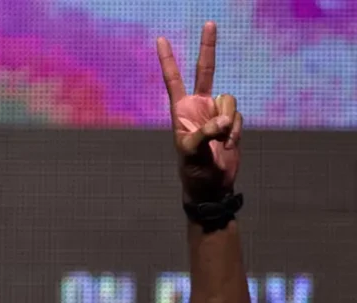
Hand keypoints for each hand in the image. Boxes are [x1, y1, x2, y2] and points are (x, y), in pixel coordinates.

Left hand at [157, 22, 241, 202]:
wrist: (212, 185)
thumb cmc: (193, 170)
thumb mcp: (192, 153)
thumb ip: (204, 134)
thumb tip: (221, 121)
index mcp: (181, 110)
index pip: (173, 79)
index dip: (168, 60)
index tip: (160, 39)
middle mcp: (198, 106)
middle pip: (206, 70)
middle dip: (208, 47)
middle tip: (209, 22)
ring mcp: (216, 112)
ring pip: (229, 100)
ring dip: (227, 123)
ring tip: (219, 143)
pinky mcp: (231, 122)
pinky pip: (238, 116)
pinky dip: (235, 131)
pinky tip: (227, 146)